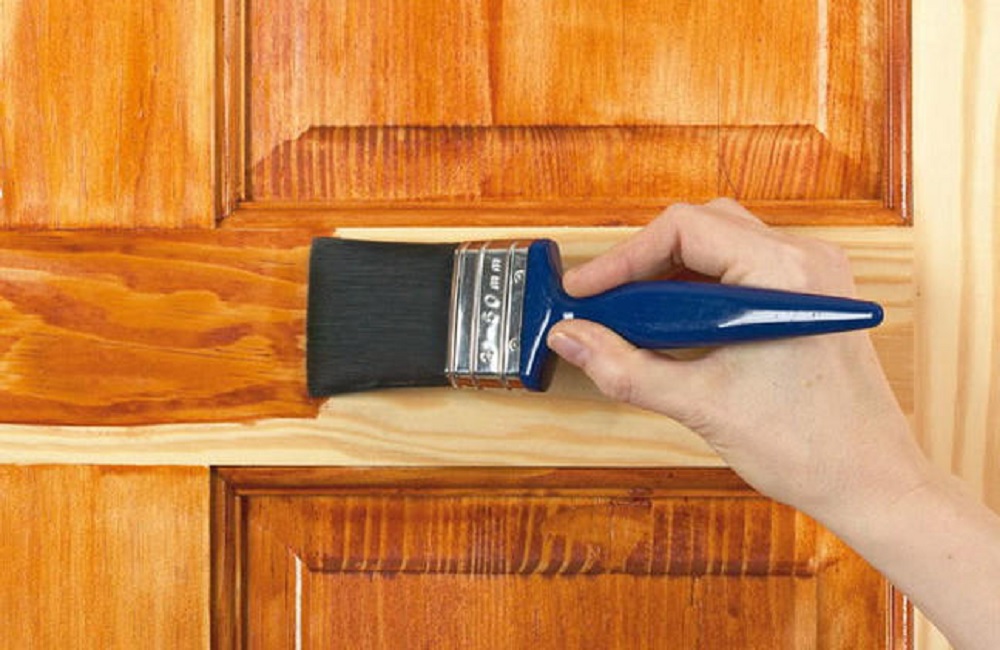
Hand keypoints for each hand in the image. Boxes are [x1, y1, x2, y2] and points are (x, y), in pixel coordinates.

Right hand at [547, 199, 928, 521]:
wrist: (872, 484)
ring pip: (719, 247)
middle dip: (643, 264)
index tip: (586, 292)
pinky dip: (699, 293)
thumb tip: (571, 338)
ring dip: (669, 278)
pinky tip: (673, 328)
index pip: (683, 228)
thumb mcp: (701, 404)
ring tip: (633, 319)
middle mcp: (804, 260)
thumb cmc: (810, 448)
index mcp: (783, 272)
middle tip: (603, 305)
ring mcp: (811, 277)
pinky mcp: (808, 299)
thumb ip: (624, 367)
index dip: (622, 258)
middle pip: (700, 227)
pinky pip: (741, 272)